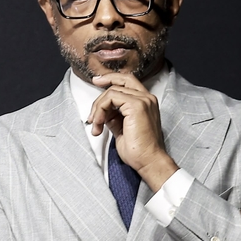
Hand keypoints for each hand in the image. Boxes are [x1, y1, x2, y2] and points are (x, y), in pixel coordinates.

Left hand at [88, 73, 177, 189]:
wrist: (148, 161)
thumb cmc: (138, 150)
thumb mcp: (121, 128)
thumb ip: (114, 116)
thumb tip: (102, 111)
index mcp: (146, 102)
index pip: (127, 82)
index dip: (111, 79)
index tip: (97, 82)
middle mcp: (147, 98)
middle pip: (121, 81)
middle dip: (102, 88)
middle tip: (92, 95)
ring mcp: (143, 100)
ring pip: (112, 91)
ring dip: (98, 108)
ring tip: (95, 125)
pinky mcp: (136, 105)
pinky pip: (111, 98)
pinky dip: (100, 110)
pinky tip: (99, 123)